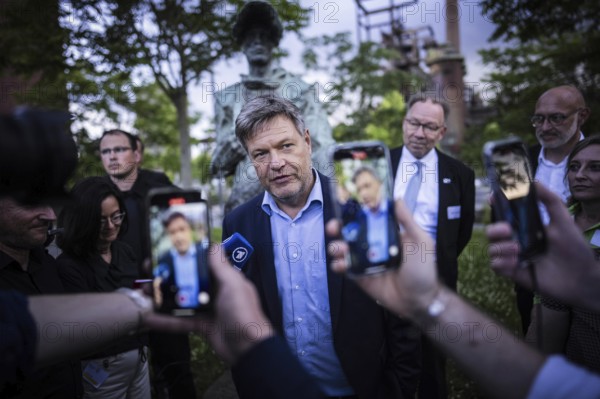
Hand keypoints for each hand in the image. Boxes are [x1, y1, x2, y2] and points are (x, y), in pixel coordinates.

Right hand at [144, 245, 272, 363]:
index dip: (186, 257)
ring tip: (145, 292)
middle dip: (169, 276)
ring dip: (163, 297)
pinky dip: (165, 320)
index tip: (168, 252)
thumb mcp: (233, 284)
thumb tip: (213, 245)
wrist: (247, 348)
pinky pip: (180, 320)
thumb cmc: (244, 312)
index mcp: (225, 278)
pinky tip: (149, 318)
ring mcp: (207, 308)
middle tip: (150, 271)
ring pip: (181, 299)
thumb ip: (221, 266)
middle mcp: (215, 291)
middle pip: (188, 280)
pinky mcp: (200, 325)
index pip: (203, 263)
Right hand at [326, 199, 440, 319]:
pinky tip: (340, 264)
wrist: (418, 300)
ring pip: (344, 249)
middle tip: (333, 227)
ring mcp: (365, 260)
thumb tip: (397, 199)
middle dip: (339, 228)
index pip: (368, 219)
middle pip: (351, 232)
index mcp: (387, 234)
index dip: (355, 212)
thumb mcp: (421, 242)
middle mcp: (374, 245)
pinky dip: (338, 264)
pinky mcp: (360, 276)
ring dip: (337, 246)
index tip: (345, 206)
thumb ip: (408, 221)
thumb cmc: (423, 269)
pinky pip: (345, 268)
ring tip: (338, 249)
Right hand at [486, 182, 598, 307]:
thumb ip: (549, 200)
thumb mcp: (563, 220)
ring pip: (491, 249)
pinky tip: (515, 263)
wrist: (581, 278)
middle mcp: (516, 240)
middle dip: (494, 229)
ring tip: (518, 250)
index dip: (496, 205)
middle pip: (491, 231)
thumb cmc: (574, 249)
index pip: (504, 214)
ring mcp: (513, 257)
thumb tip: (533, 181)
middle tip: (508, 229)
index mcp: (526, 226)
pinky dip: (501, 263)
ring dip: (500, 247)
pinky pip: (495, 266)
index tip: (493, 198)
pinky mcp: (513, 272)